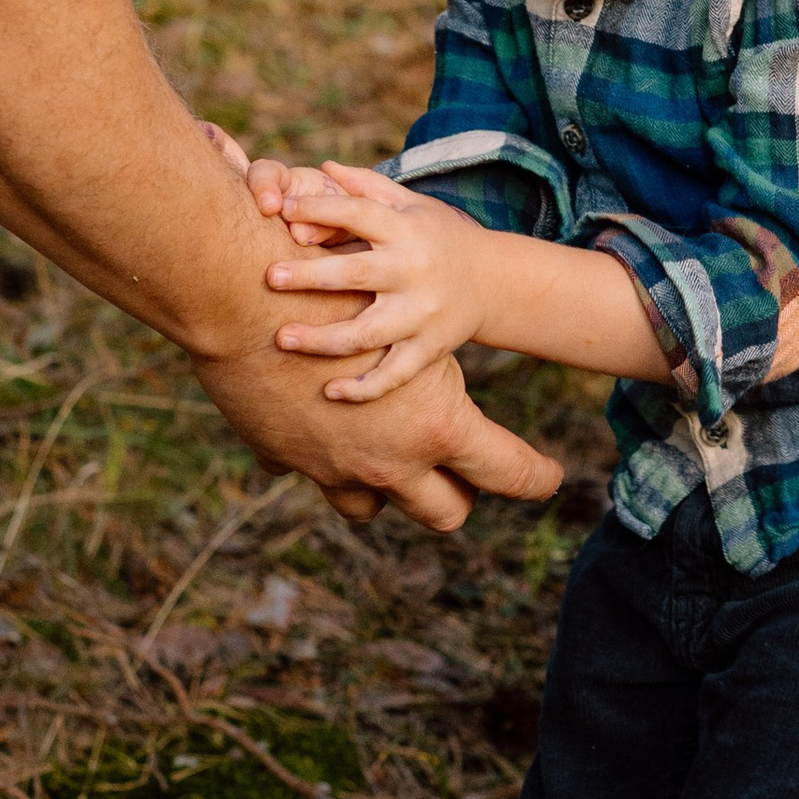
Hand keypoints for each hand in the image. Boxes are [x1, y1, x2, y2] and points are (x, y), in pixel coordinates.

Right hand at [189, 295, 560, 530]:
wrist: (247, 296)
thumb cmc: (338, 287)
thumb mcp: (402, 318)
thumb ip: (427, 355)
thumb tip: (451, 366)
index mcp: (436, 425)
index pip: (507, 470)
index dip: (535, 477)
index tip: (550, 477)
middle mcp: (390, 460)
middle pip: (443, 510)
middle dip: (457, 499)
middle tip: (464, 479)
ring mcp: (333, 468)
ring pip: (366, 508)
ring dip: (378, 488)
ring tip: (386, 461)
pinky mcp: (283, 456)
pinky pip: (305, 472)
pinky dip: (313, 456)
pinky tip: (315, 430)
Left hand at [259, 161, 490, 400]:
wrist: (494, 281)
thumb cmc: (437, 236)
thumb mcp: (412, 206)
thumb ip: (368, 188)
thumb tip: (323, 168)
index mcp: (406, 230)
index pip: (359, 214)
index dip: (320, 210)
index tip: (280, 212)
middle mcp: (414, 272)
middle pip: (355, 274)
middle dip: (310, 276)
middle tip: (269, 277)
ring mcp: (421, 314)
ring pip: (367, 334)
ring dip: (322, 340)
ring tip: (281, 338)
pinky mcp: (429, 348)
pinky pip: (395, 374)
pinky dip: (365, 388)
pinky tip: (330, 392)